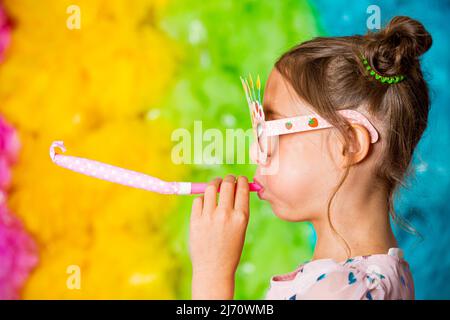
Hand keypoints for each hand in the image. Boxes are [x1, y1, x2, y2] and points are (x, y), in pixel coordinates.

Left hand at [189, 175, 249, 298]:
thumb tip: (237, 187)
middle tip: (227, 179)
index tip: (239, 178)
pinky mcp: (195, 221)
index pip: (241, 189)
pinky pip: (198, 200)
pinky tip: (205, 203)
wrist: (214, 269)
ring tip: (214, 185)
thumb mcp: (241, 229)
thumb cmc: (230, 249)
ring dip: (214, 184)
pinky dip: (202, 199)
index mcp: (241, 217)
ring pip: (210, 189)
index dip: (240, 180)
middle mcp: (225, 215)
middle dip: (228, 178)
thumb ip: (239, 209)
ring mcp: (209, 217)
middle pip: (226, 185)